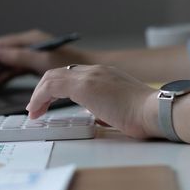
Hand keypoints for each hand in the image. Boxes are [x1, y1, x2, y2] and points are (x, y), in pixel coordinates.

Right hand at [0, 29, 87, 93]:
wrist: (93, 72)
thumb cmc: (72, 63)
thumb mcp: (42, 60)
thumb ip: (19, 56)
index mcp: (29, 40)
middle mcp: (28, 46)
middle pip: (0, 57)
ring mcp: (32, 56)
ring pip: (6, 65)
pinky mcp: (36, 66)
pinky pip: (14, 72)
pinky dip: (4, 79)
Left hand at [26, 64, 158, 138]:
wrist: (156, 111)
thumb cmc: (145, 115)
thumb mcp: (121, 108)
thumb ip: (107, 108)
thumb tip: (99, 118)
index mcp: (105, 74)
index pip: (72, 75)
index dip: (56, 88)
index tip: (49, 102)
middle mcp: (96, 71)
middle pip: (58, 73)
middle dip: (42, 90)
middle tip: (35, 107)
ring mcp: (90, 76)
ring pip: (51, 77)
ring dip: (38, 94)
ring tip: (33, 111)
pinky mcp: (84, 85)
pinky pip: (52, 86)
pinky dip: (39, 97)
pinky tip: (36, 110)